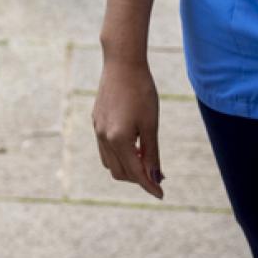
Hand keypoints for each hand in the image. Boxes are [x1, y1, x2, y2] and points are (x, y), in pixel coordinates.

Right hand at [91, 57, 164, 199]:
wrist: (122, 63)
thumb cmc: (141, 91)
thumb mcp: (151, 124)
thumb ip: (151, 154)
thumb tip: (154, 178)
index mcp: (118, 140)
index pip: (135, 173)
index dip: (149, 186)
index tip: (161, 194)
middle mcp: (103, 138)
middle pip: (120, 173)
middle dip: (138, 178)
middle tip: (157, 175)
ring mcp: (97, 129)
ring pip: (109, 163)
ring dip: (126, 168)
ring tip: (145, 160)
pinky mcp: (96, 120)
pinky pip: (104, 149)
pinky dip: (118, 155)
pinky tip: (132, 146)